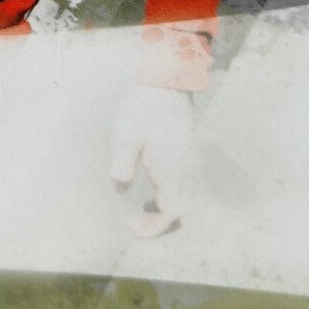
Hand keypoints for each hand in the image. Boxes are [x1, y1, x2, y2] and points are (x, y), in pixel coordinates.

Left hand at [110, 27, 212, 239]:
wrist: (167, 80)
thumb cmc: (144, 106)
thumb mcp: (126, 134)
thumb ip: (123, 163)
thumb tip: (120, 186)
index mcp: (172, 170)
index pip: (171, 212)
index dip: (155, 226)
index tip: (133, 227)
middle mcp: (185, 169)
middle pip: (181, 210)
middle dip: (160, 222)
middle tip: (135, 222)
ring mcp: (188, 160)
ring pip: (183, 197)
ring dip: (164, 209)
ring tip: (140, 208)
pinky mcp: (186, 152)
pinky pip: (183, 184)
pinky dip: (169, 195)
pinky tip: (151, 186)